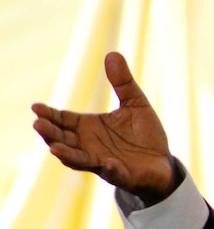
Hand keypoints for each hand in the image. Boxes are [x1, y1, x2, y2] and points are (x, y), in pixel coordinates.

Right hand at [32, 51, 176, 205]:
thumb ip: (123, 83)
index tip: (36, 107)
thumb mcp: (135, 103)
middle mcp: (89, 145)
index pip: (63, 120)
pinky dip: (109, 169)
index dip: (49, 115)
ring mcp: (102, 161)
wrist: (162, 161)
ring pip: (78, 160)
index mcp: (89, 127)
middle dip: (50, 133)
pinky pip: (112, 173)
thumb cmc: (144, 134)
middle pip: (62, 140)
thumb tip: (113, 53)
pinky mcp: (121, 175)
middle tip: (38, 124)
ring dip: (67, 155)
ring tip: (56, 149)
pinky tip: (108, 163)